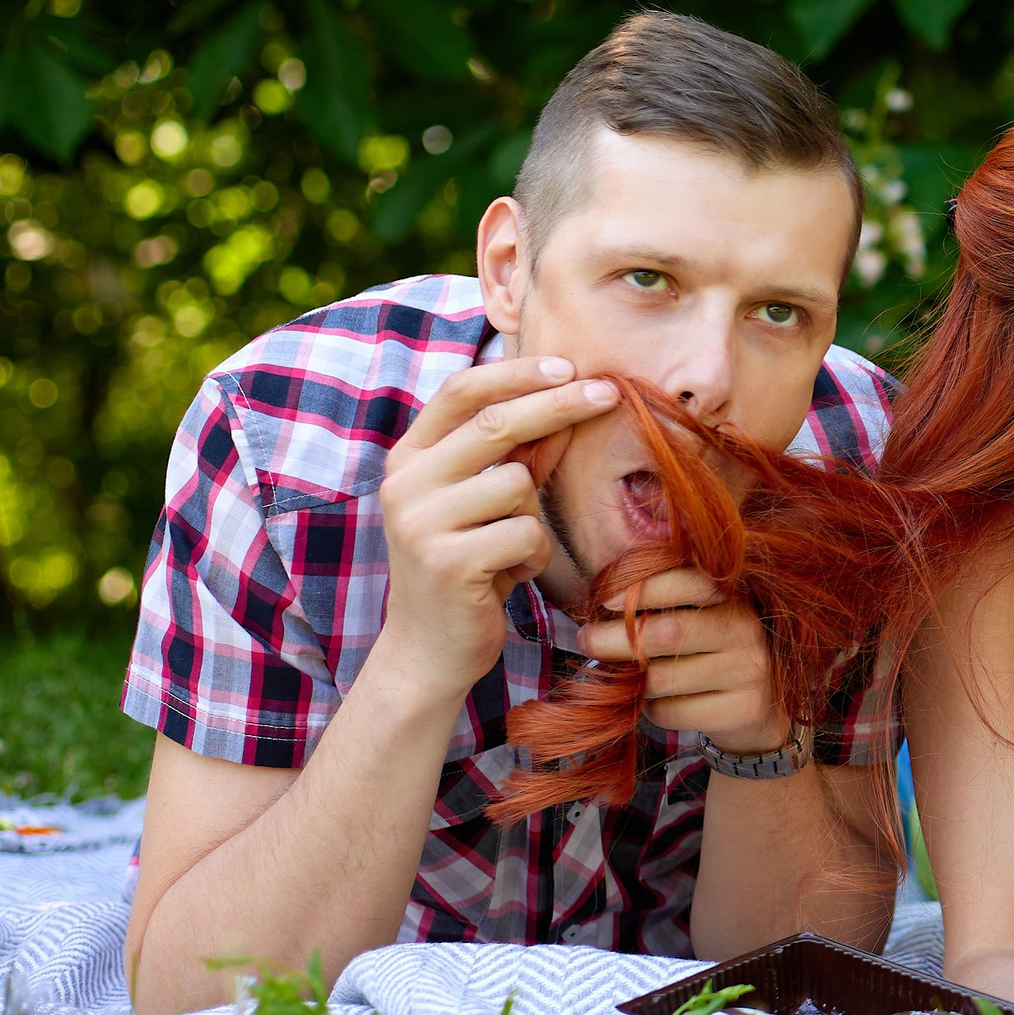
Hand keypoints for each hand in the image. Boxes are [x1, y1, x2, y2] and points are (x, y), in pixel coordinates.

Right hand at [375, 358, 618, 691]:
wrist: (429, 650)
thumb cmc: (467, 567)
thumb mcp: (487, 503)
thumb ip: (520, 454)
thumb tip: (570, 398)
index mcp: (408, 459)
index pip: (460, 391)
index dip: (517, 373)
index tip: (569, 364)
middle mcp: (404, 483)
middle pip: (497, 423)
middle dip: (560, 404)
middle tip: (609, 392)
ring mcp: (420, 522)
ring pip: (519, 485)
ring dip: (536, 518)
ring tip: (512, 550)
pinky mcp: (448, 562)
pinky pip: (526, 533)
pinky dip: (533, 556)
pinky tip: (507, 577)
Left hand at [580, 567, 790, 750]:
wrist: (759, 711)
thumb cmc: (711, 655)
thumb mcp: (698, 619)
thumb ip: (663, 605)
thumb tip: (604, 604)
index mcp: (734, 597)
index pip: (691, 582)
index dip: (646, 588)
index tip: (608, 601)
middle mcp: (746, 631)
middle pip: (666, 633)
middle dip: (615, 639)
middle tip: (588, 640)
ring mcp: (748, 672)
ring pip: (661, 679)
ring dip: (635, 681)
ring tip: (635, 677)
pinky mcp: (742, 711)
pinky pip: (670, 712)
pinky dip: (653, 710)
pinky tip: (665, 702)